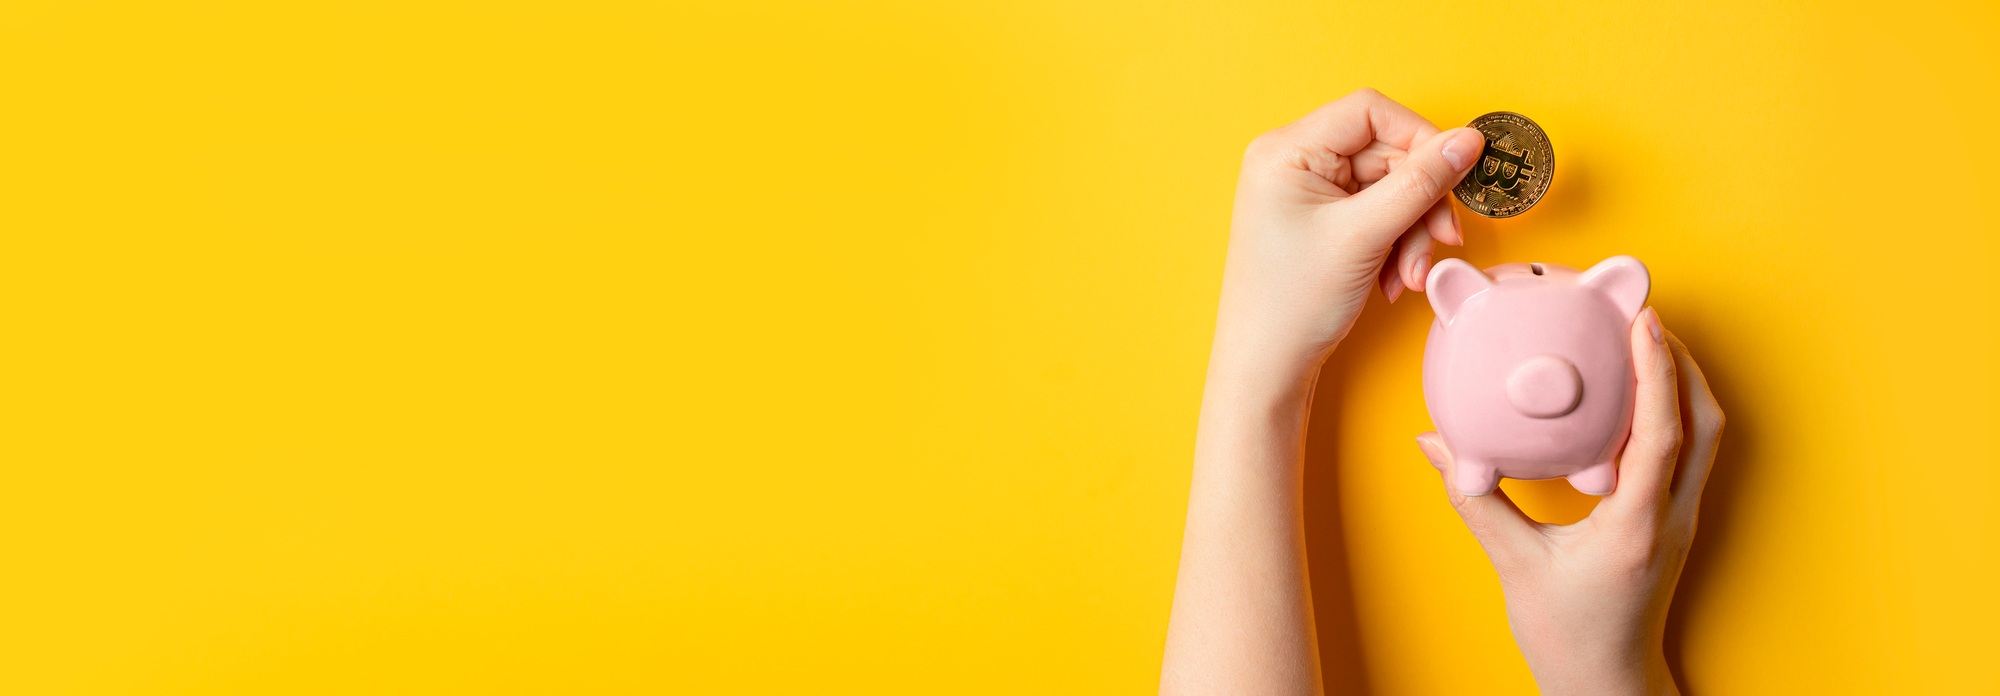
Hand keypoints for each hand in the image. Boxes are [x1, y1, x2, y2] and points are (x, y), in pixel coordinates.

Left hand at [1213, 88, 1483, 389]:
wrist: (1266, 367)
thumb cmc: (1293, 303)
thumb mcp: (1366, 235)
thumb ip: (1421, 182)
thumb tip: (1468, 140)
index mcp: (1285, 151)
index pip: (1371, 112)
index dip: (1420, 137)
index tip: (1457, 170)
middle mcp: (1291, 162)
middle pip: (1386, 153)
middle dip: (1419, 203)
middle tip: (1442, 241)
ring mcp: (1306, 192)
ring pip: (1389, 188)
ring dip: (1411, 231)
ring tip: (1408, 277)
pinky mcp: (1320, 220)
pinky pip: (1377, 213)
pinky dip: (1395, 244)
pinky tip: (1391, 281)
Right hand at [1414, 309, 1724, 695]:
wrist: (1607, 684)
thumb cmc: (1568, 636)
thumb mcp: (1514, 565)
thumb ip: (1476, 500)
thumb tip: (1437, 445)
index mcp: (1638, 525)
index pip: (1661, 433)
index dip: (1656, 371)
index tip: (1642, 320)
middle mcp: (1674, 517)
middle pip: (1705, 421)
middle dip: (1682, 361)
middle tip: (1641, 316)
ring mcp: (1683, 519)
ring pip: (1706, 435)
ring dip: (1683, 383)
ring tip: (1642, 344)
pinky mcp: (1676, 522)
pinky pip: (1689, 452)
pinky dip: (1672, 412)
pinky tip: (1633, 399)